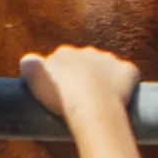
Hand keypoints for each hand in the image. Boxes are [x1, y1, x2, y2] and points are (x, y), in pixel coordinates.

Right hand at [21, 46, 141, 119]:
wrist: (92, 106)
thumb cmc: (59, 95)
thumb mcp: (32, 77)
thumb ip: (29, 65)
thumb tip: (29, 61)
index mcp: (64, 52)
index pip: (59, 61)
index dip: (59, 78)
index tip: (58, 94)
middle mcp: (88, 51)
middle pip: (84, 63)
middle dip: (82, 77)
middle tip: (77, 100)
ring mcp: (110, 60)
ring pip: (106, 68)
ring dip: (103, 80)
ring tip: (97, 103)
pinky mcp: (128, 71)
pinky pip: (127, 76)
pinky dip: (124, 86)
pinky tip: (117, 100)